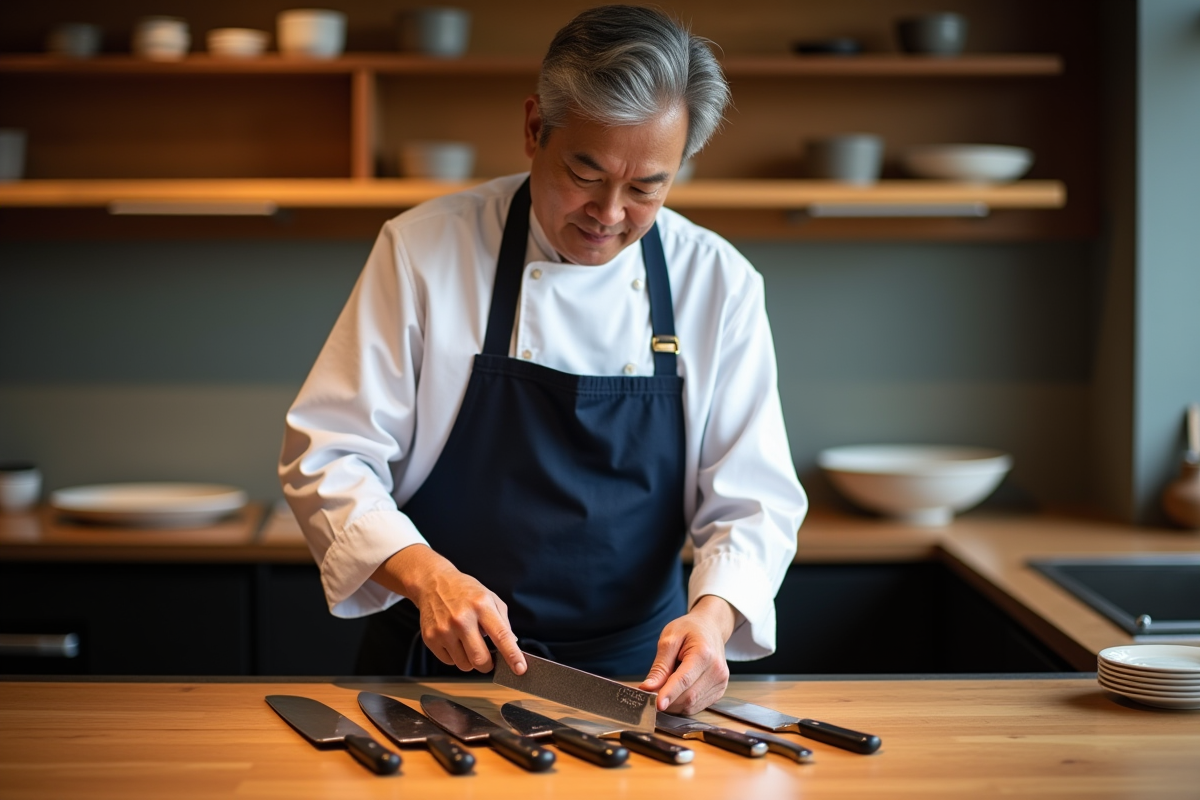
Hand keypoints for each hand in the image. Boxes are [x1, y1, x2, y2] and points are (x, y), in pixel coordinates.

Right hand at [371, 545, 525, 674]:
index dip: (512, 655)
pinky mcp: (430, 638)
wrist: (433, 583)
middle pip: (480, 658)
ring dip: (470, 661)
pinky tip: (454, 641)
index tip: (520, 668)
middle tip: (488, 659)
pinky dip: (455, 657)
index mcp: (482, 606)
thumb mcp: (490, 598)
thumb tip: (512, 644)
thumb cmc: (464, 591)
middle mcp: (462, 618)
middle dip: (488, 665)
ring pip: (464, 664)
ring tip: (467, 643)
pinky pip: (449, 662)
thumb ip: (503, 621)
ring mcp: (444, 629)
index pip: (501, 635)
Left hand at [638, 595, 735, 714]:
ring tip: (667, 685)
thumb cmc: (690, 629)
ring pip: (691, 705)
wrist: (711, 627)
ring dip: (674, 703)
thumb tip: (648, 688)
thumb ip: (660, 666)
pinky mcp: (719, 691)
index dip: (669, 694)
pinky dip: (682, 703)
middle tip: (650, 693)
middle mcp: (717, 670)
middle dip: (667, 700)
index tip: (656, 705)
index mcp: (704, 654)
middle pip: (688, 697)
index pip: (684, 680)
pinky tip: (678, 690)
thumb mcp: (669, 638)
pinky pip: (697, 706)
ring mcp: (720, 682)